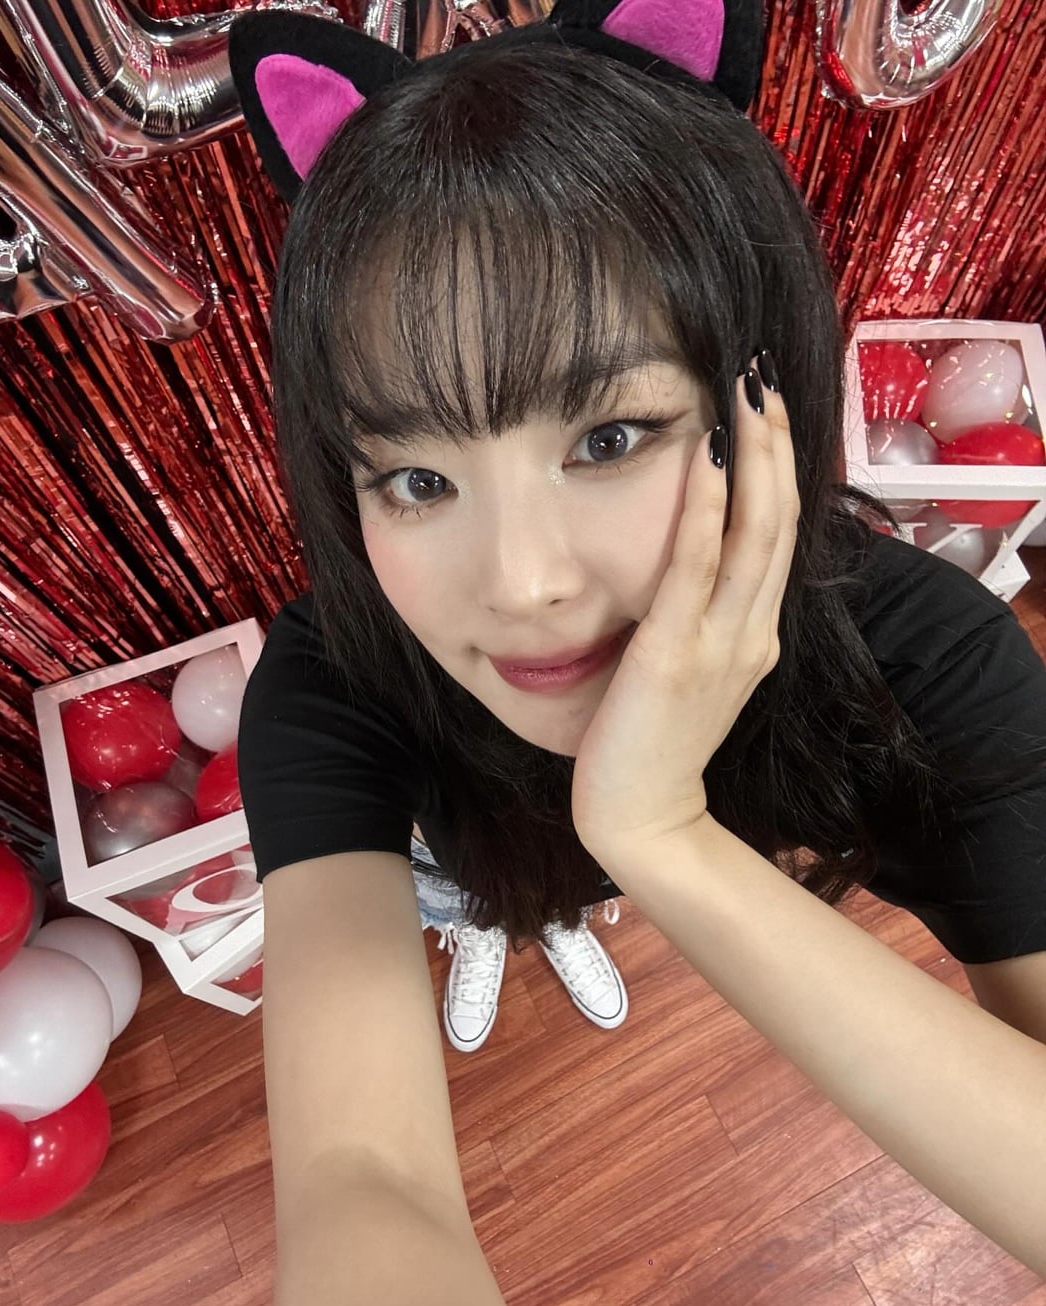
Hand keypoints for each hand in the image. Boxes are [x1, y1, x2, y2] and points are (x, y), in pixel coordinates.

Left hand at [570, 355, 799, 871]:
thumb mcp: (693, 672)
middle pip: (780, 519)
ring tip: (746, 392)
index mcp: (754, 633)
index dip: (778, 466)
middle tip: (761, 375)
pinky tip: (707, 454)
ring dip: (753, 455)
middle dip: (775, 442)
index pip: (777, 534)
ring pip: (755, 531)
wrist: (640, 815)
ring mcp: (720, 641)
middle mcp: (750, 630)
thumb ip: (701, 620)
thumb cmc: (653, 742)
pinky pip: (697, 566)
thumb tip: (689, 565)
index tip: (764, 409)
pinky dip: (706, 506)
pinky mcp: (675, 652)